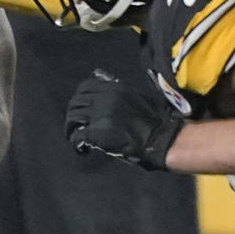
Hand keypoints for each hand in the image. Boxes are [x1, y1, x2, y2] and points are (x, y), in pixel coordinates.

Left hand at [65, 70, 183, 170]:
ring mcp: (100, 114)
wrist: (162, 139)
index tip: (81, 108)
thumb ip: (120, 91)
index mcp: (115, 88)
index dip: (79, 98)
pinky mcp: (98, 133)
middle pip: (75, 102)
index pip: (85, 87)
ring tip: (76, 138)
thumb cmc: (156, 120)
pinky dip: (76, 143)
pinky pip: (77, 136)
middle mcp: (105, 98)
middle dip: (73, 114)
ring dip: (72, 128)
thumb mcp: (138, 96)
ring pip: (72, 117)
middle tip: (76, 125)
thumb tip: (103, 84)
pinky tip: (82, 149)